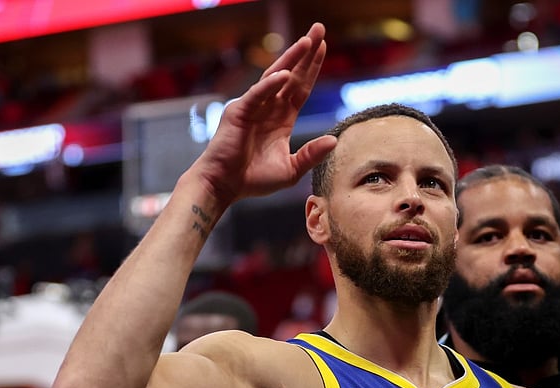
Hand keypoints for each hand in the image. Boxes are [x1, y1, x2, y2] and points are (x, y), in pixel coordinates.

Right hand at [190, 23, 337, 205]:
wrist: (225, 186)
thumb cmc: (254, 179)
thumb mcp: (291, 169)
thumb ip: (311, 155)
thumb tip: (334, 140)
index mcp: (281, 118)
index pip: (301, 87)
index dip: (312, 68)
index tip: (324, 47)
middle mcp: (268, 107)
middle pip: (291, 75)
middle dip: (306, 53)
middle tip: (319, 29)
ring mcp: (253, 107)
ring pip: (275, 77)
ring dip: (291, 59)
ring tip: (307, 42)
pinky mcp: (239, 113)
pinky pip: (257, 95)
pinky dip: (270, 85)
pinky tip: (285, 74)